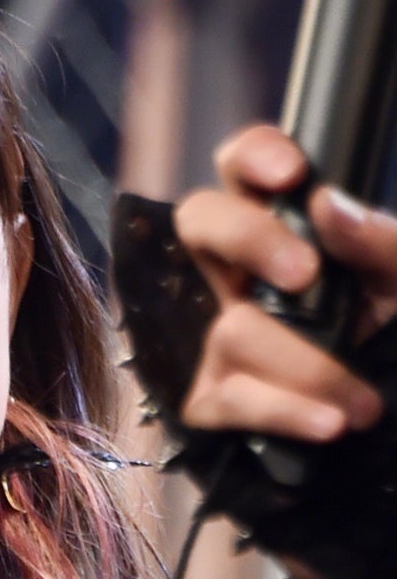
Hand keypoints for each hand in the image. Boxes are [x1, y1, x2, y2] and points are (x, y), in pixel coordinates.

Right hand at [173, 123, 396, 440]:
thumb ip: (380, 242)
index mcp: (281, 229)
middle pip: (201, 221)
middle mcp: (236, 274)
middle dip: (250, 238)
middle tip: (305, 275)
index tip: (290, 175)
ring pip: (232, 329)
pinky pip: (235, 400)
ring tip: (365, 403)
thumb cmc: (389, 335)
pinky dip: (287, 412)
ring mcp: (214, 335)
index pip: (242, 168)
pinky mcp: (209, 397)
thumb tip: (328, 206)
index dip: (252, 156)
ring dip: (310, 367)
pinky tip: (331, 422)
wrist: (393, 422)